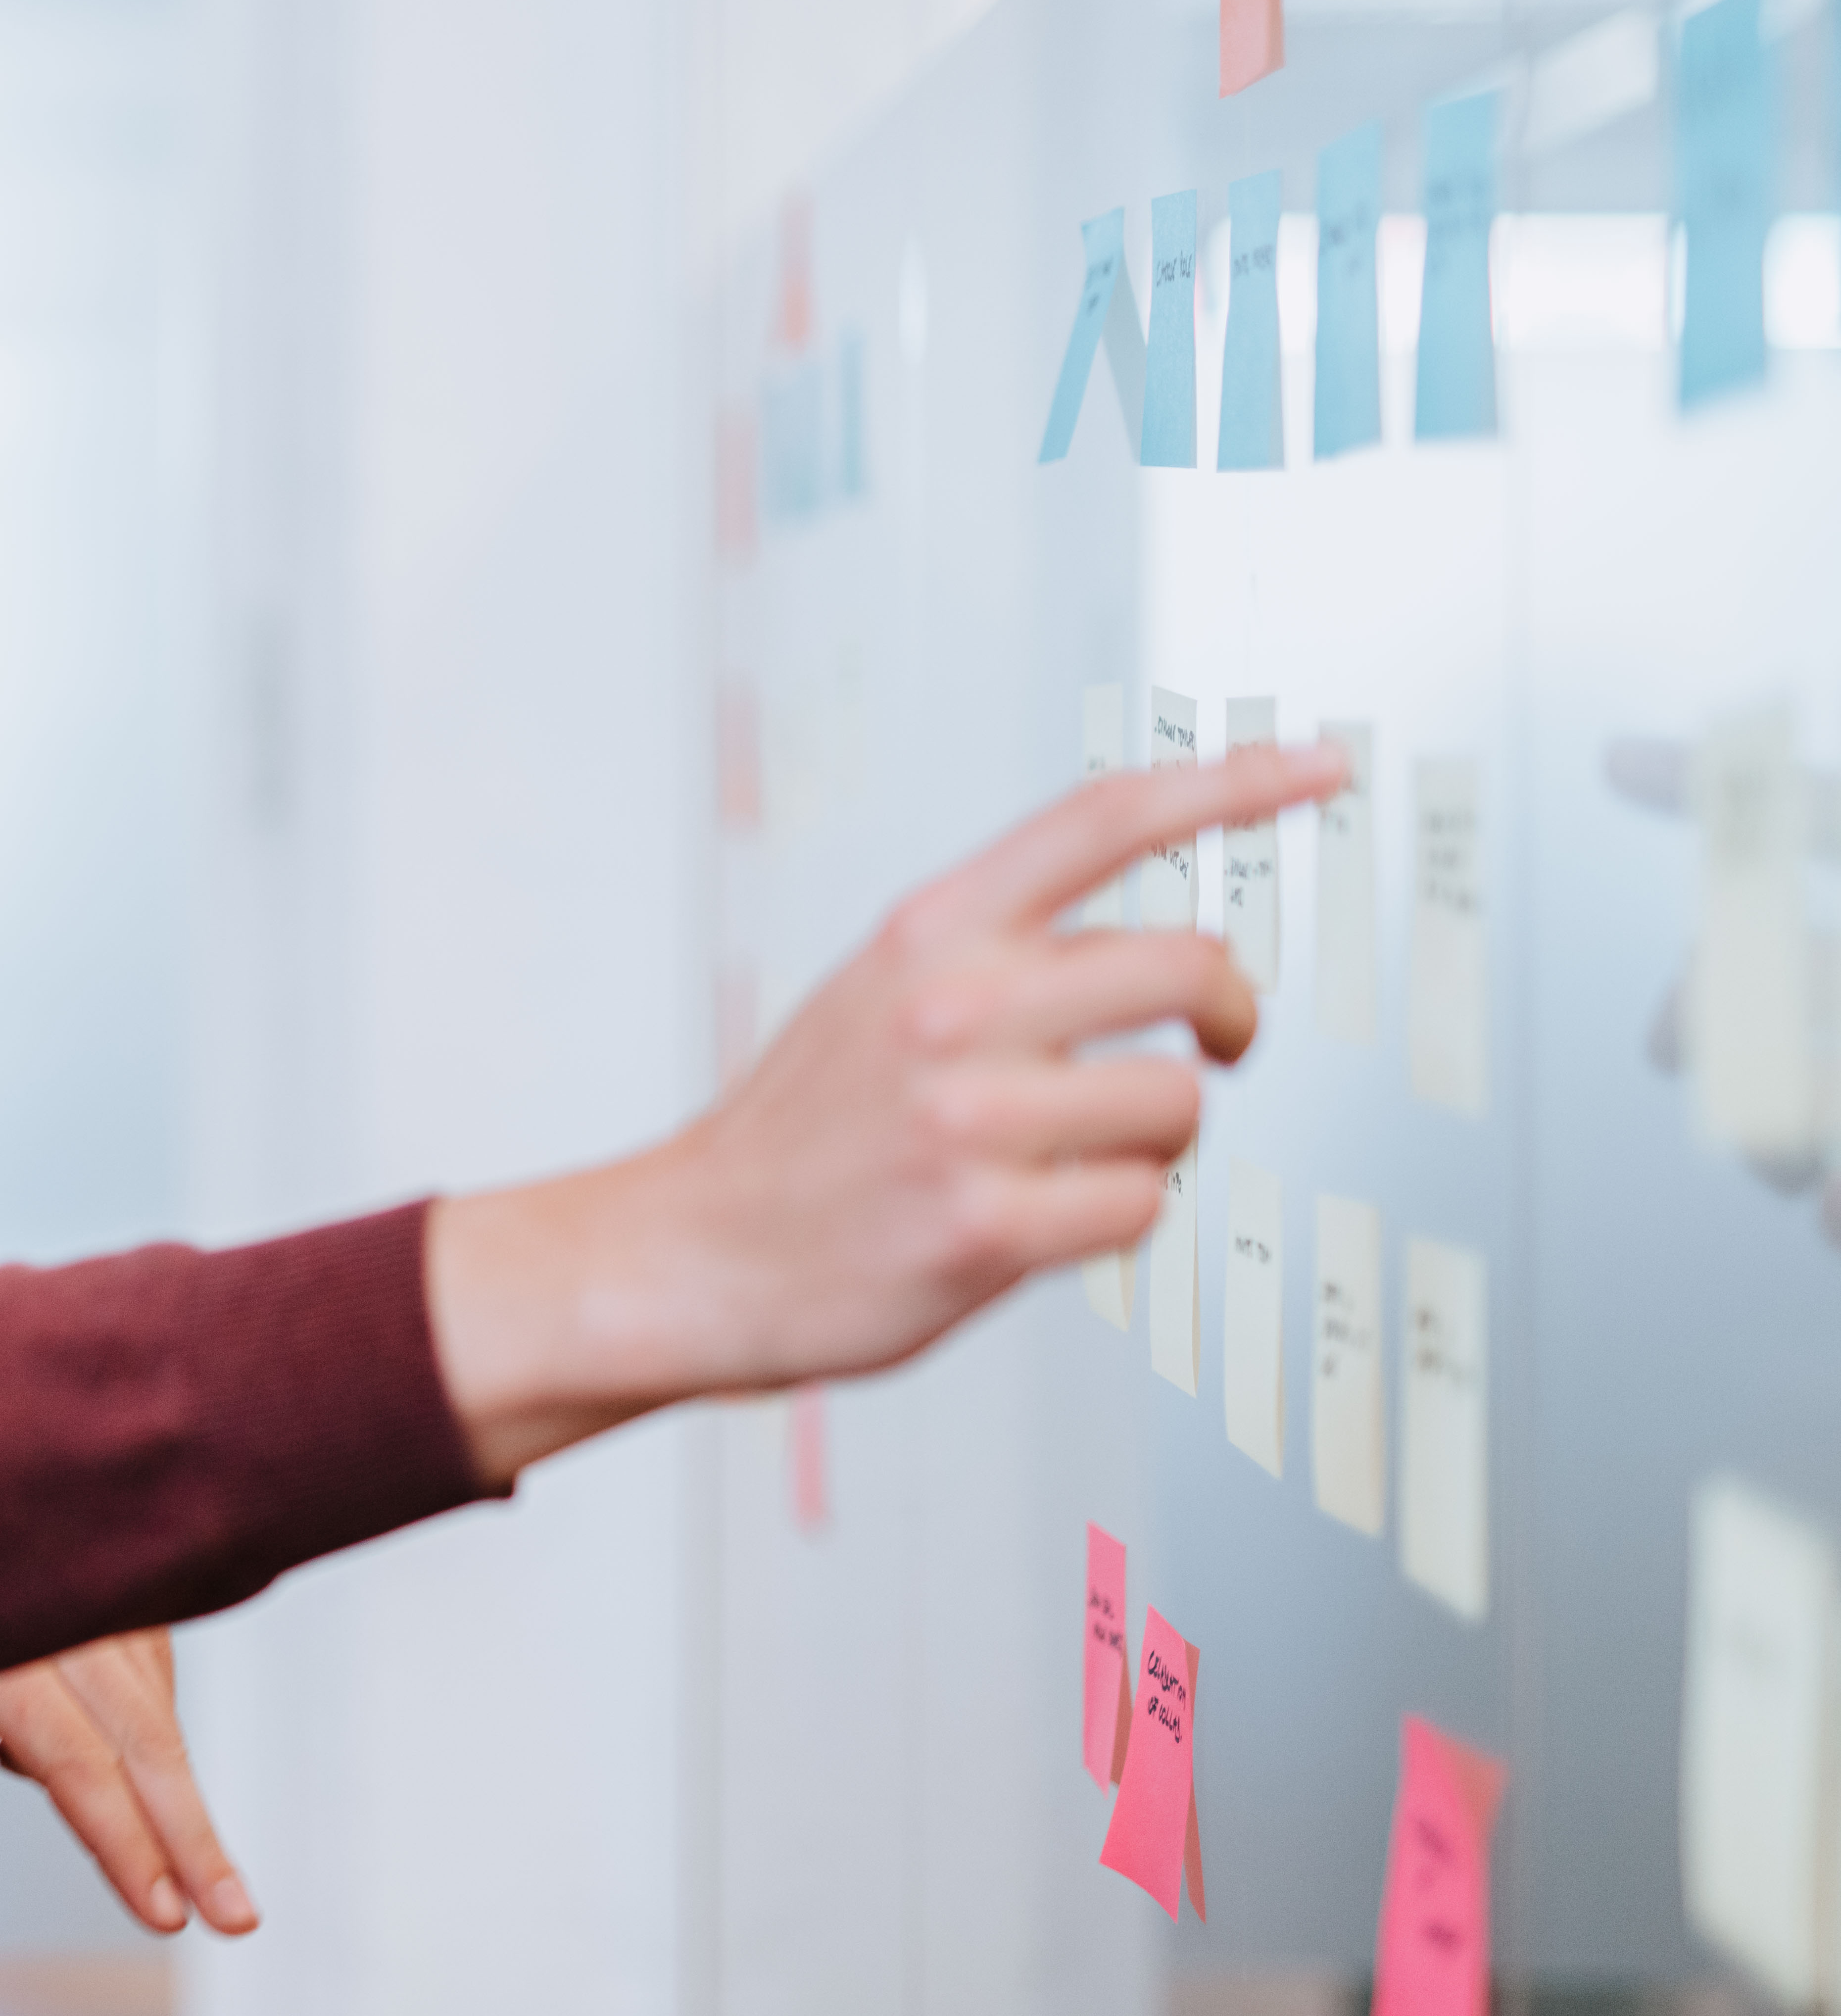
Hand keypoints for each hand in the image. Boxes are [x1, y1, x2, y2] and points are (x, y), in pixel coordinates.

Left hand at [0, 1628, 256, 1937]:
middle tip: (236, 1920)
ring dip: (180, 1804)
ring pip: (158, 1712)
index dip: (125, 1842)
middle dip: (193, 1837)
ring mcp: (97, 1596)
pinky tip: (86, 1767)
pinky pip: (153, 1688)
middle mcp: (53, 1612)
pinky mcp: (123, 1600)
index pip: (75, 1760)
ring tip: (193, 1882)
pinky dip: (143, 1746)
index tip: (166, 1915)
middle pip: (145, 1737)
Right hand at [425, 743, 1348, 1482]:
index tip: (1321, 765)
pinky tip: (1051, 1216)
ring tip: (1086, 1154)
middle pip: (1189, 961)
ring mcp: (968, 1118)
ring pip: (1179, 1101)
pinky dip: (1120, 1215)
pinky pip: (1142, 1204)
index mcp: (930, 930)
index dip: (1234, 782)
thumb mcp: (880, 990)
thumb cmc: (804, 1131)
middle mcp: (952, 1006)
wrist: (694, 1249)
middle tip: (1219, 1043)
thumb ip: (1001, 951)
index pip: (1108, 817)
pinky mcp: (987, 1226)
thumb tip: (1163, 942)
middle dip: (1230, 1012)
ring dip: (1159, 1137)